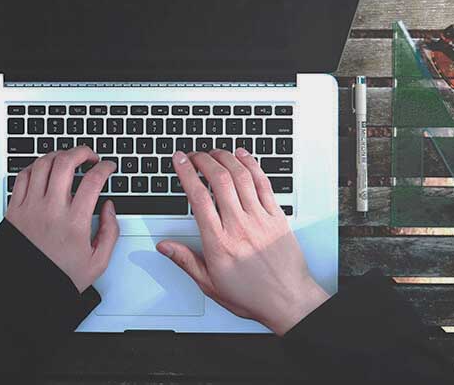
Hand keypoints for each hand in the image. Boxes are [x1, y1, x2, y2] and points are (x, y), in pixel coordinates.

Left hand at [5, 147, 118, 292]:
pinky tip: (44, 170)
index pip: (93, 180)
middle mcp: (51, 209)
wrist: (26, 291)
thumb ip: (111, 231)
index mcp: (75, 222)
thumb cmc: (59, 277)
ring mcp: (31, 207)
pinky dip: (35, 166)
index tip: (108, 167)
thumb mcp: (98, 262)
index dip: (105, 167)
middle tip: (90, 156)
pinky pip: (23, 176)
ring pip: (43, 164)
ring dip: (59, 155)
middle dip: (82, 151)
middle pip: (66, 162)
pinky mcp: (15, 209)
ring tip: (68, 159)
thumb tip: (109, 207)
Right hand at [157, 148, 329, 334]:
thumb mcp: (210, 283)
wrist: (288, 301)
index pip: (198, 198)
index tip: (179, 161)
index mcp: (219, 242)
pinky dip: (252, 165)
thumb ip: (185, 261)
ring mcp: (260, 219)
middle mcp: (239, 226)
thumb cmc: (252, 295)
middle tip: (193, 154)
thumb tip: (165, 246)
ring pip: (241, 176)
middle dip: (203, 160)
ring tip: (214, 152)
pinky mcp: (277, 216)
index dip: (186, 173)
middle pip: (219, 180)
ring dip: (225, 158)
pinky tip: (243, 156)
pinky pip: (263, 183)